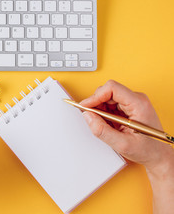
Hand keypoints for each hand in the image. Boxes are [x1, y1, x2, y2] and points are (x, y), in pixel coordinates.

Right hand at [80, 80, 173, 213]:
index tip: (86, 106)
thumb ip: (102, 130)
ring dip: (99, 109)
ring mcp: (132, 103)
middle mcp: (136, 99)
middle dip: (96, 104)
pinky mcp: (127, 108)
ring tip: (103, 125)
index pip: (112, 88)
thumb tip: (87, 116)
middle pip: (107, 91)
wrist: (158, 156)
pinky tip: (107, 125)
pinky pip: (109, 105)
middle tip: (92, 118)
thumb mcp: (122, 144)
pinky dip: (103, 114)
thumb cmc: (148, 150)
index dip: (95, 96)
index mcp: (139, 104)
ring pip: (106, 98)